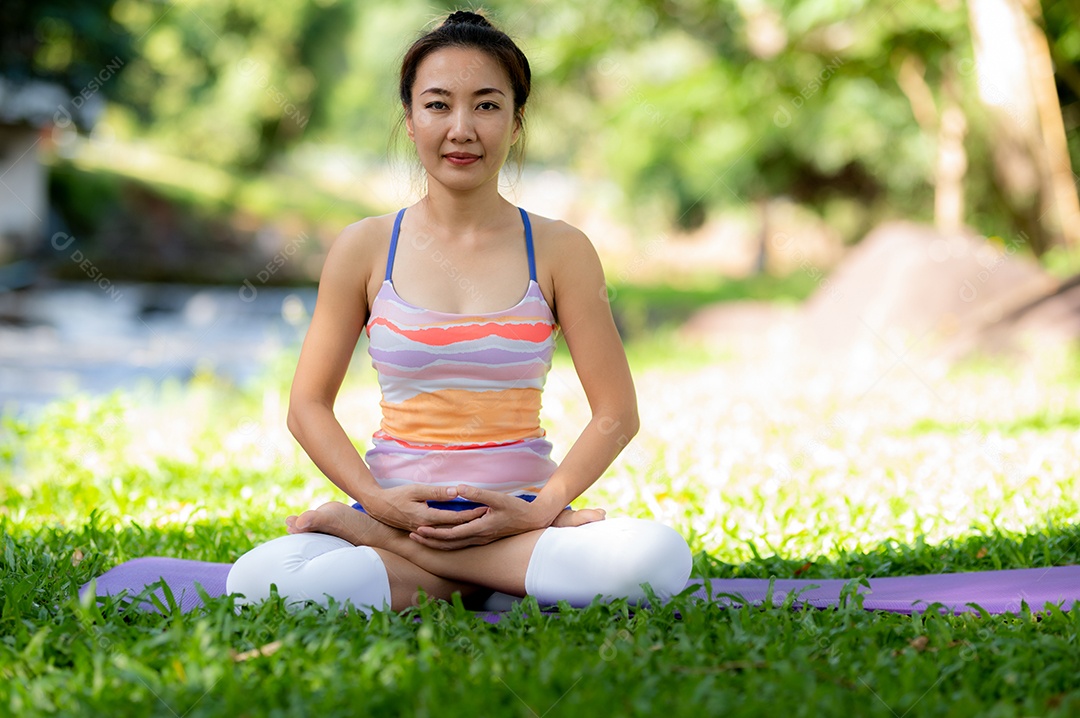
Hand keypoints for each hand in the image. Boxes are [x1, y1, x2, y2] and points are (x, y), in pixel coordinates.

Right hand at [361, 484, 487, 533]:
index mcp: (427, 518)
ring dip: (464, 528)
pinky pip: (441, 535)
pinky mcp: (421, 532)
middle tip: (489, 515)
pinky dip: (453, 532)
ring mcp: (424, 532)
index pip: (455, 518)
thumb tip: (456, 492)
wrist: (378, 507)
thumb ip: (437, 492)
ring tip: (480, 522)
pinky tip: (462, 528)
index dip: (471, 514)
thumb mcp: (416, 490)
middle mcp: (427, 528)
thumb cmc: (396, 496)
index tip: (485, 508)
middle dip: (472, 522)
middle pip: (455, 528)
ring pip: (449, 534)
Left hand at [408, 485, 567, 549]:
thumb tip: (459, 488)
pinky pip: (460, 543)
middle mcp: (478, 538)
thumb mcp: (498, 498)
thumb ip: (478, 494)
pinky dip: (447, 542)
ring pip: (453, 546)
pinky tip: (440, 537)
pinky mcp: (483, 538)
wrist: (532, 521)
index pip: (450, 535)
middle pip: (448, 544)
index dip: (433, 534)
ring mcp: (480, 540)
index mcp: (479, 529)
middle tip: (412, 536)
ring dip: (436, 543)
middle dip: (429, 541)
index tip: (418, 530)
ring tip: (421, 538)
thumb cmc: (516, 508)